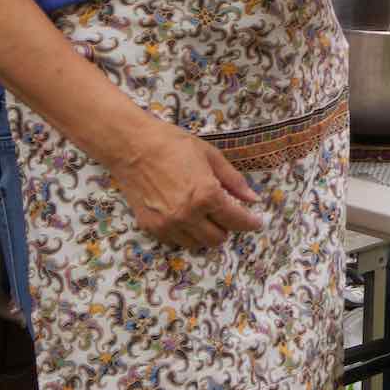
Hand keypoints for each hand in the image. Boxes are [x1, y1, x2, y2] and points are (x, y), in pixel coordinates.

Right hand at [108, 121, 262, 250]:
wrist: (132, 147)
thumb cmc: (174, 145)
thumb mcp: (211, 156)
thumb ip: (233, 180)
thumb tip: (253, 198)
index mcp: (207, 196)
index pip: (236, 221)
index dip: (251, 223)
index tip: (257, 222)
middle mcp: (187, 215)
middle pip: (217, 238)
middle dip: (228, 228)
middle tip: (228, 215)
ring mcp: (167, 224)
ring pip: (196, 244)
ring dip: (206, 233)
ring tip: (207, 216)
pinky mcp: (149, 227)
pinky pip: (175, 241)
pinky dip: (186, 234)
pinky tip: (187, 218)